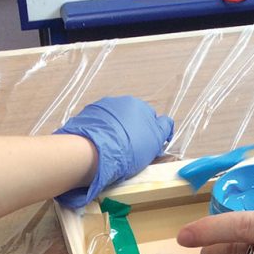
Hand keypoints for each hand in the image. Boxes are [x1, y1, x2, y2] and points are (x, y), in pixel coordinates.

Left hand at [54, 96, 173, 209]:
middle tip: (130, 148)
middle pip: (134, 116)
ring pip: (116, 118)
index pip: (152, 118)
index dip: (152, 132)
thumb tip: (166, 123)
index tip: (148, 146)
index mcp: (141, 107)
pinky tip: (100, 143)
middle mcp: (123, 102)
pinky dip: (103, 130)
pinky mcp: (88, 113)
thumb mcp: (154, 141)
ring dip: (118, 129)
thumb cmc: (129, 150)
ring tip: (113, 147)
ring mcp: (104, 106)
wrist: (94, 152)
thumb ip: (163, 129)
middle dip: (134, 129)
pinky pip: (100, 122)